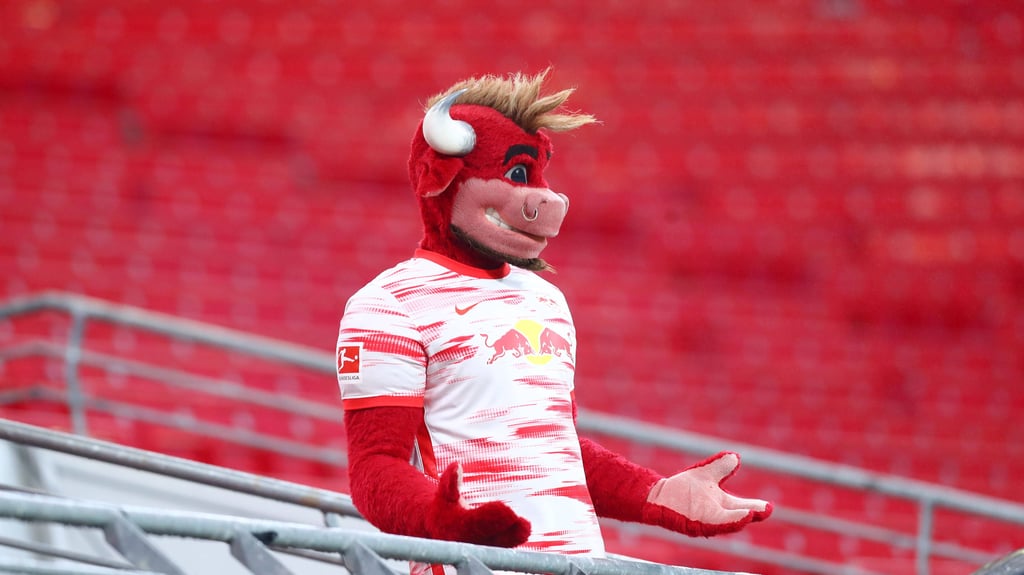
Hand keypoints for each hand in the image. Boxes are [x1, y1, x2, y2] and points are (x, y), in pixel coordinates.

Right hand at [425, 462, 531, 546]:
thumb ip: (450, 482)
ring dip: (511, 537)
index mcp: (455, 527)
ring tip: (525, 526)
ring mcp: (477, 546)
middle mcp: (466, 540)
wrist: (440, 528)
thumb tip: (456, 465)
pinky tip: (523, 530)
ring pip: (496, 544)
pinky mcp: (486, 548)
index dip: (490, 517)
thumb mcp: (444, 493)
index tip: (507, 511)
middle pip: (488, 537)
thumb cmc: (444, 506)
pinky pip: (500, 545)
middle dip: (503, 529)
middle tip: (519, 520)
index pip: (475, 523)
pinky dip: (512, 538)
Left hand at [642, 452, 771, 536]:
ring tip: (752, 514)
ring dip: (739, 519)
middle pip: (738, 516)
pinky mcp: (694, 524)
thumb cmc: (683, 489)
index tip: (769, 507)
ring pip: (726, 522)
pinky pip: (710, 524)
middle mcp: (717, 514)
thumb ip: (720, 467)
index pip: (743, 506)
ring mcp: (706, 520)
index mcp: (722, 504)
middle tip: (766, 510)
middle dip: (752, 514)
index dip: (756, 507)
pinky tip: (728, 516)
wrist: (659, 495)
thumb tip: (736, 457)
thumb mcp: (705, 474)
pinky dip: (721, 522)